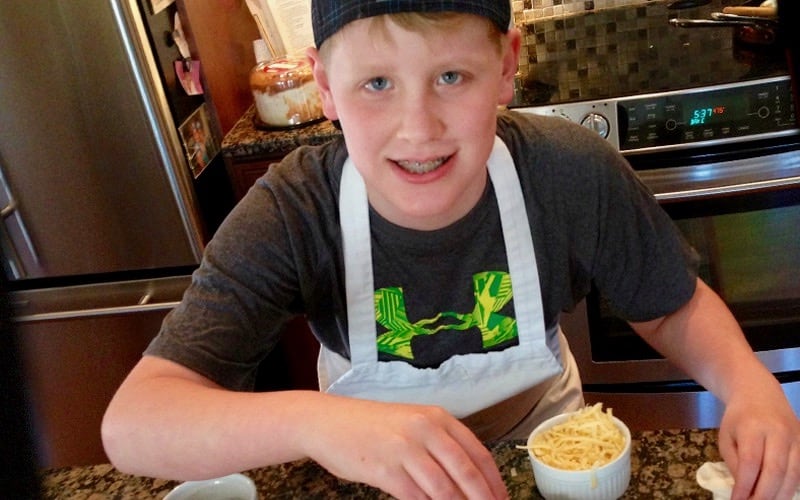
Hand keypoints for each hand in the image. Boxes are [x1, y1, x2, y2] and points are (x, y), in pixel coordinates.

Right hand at [297, 395, 507, 499]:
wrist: (328, 422)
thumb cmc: (371, 427)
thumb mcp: (411, 425)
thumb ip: (440, 446)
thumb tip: (469, 481)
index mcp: (437, 418)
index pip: (478, 454)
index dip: (494, 483)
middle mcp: (425, 429)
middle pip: (467, 473)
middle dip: (483, 499)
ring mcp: (405, 449)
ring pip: (444, 489)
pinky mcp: (386, 469)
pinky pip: (416, 497)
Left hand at [718, 386, 799, 499]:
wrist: (759, 394)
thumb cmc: (738, 418)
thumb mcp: (726, 437)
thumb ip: (734, 463)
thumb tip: (744, 490)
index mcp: (752, 427)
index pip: (751, 462)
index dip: (745, 486)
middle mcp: (778, 432)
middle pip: (776, 471)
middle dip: (765, 495)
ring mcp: (796, 437)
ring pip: (793, 474)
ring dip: (781, 496)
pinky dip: (791, 487)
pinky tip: (779, 495)